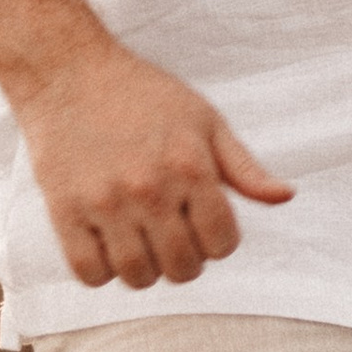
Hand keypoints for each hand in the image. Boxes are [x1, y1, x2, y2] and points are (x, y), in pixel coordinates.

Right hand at [15, 34, 293, 289]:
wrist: (71, 74)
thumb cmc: (145, 96)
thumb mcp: (205, 121)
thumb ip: (245, 168)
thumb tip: (286, 197)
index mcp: (190, 165)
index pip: (222, 242)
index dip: (220, 242)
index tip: (207, 227)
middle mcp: (150, 189)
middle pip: (182, 268)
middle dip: (187, 261)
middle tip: (176, 238)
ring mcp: (105, 204)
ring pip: (137, 277)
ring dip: (147, 271)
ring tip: (144, 243)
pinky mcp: (64, 213)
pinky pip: (90, 274)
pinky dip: (103, 272)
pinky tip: (109, 244)